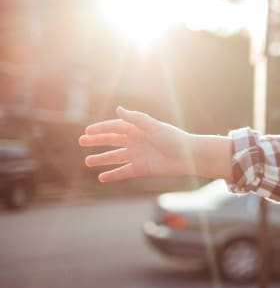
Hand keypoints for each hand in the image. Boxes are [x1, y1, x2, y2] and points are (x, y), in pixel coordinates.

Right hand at [79, 107, 228, 181]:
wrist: (189, 156)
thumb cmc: (173, 138)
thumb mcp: (153, 127)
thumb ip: (136, 119)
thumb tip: (118, 109)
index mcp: (138, 129)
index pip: (115, 127)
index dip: (101, 128)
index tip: (87, 131)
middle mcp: (136, 141)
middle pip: (112, 141)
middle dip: (97, 141)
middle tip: (81, 142)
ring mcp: (138, 155)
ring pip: (115, 157)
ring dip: (101, 159)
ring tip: (87, 161)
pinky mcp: (141, 169)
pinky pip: (123, 172)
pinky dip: (113, 175)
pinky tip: (101, 178)